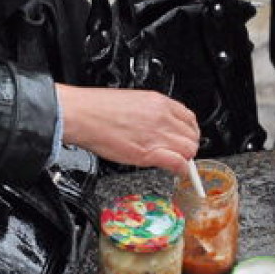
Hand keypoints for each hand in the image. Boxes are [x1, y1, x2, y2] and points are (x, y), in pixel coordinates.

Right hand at [55, 84, 199, 177]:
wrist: (82, 115)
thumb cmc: (98, 109)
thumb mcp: (132, 102)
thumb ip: (150, 113)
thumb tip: (157, 125)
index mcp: (158, 102)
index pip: (189, 118)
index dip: (188, 132)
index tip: (184, 138)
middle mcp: (162, 117)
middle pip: (192, 136)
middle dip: (188, 147)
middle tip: (181, 153)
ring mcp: (157, 134)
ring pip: (189, 150)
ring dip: (186, 158)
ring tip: (177, 162)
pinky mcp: (149, 152)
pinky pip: (178, 163)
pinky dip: (182, 170)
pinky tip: (177, 171)